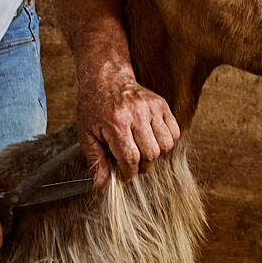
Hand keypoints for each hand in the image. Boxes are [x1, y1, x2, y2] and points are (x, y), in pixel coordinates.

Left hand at [76, 62, 180, 185]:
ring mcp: (151, 107)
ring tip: (143, 151)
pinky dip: (167, 141)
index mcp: (116, 122)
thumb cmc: (94, 107)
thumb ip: (96, 160)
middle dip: (142, 166)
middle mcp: (136, 114)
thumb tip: (102, 185)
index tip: (125, 175)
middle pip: (151, 154)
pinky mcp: (161, 104)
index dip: (129, 172)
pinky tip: (152, 140)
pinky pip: (175, 131)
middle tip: (133, 163)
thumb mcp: (87, 134)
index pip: (130, 158)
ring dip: (156, 154)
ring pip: (166, 145)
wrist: (106, 78)